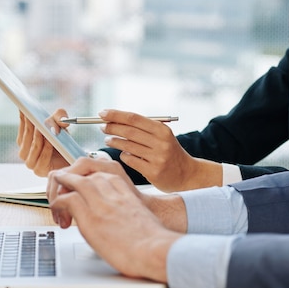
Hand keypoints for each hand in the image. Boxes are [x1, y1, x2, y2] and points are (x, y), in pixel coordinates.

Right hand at [16, 109, 70, 175]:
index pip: (22, 126)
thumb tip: (60, 118)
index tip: (25, 107)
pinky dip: (45, 149)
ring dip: (37, 138)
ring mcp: (30, 162)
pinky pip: (41, 159)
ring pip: (32, 148)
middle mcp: (24, 151)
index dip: (24, 117)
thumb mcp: (62, 124)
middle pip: (25, 138)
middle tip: (34, 118)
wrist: (71, 159)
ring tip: (41, 129)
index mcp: (24, 139)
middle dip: (30, 127)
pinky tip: (50, 142)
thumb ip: (60, 116)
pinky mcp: (38, 170)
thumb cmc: (62, 141)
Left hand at [47, 157, 187, 231]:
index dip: (81, 182)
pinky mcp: (89, 214)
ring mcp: (98, 200)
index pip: (94, 173)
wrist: (155, 250)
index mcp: (122, 187)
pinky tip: (60, 217)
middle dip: (65, 183)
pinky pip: (64, 199)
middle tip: (61, 199)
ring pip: (67, 181)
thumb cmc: (150, 240)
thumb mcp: (139, 215)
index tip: (77, 195)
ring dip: (57, 193)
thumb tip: (115, 220)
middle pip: (79, 172)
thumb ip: (124, 209)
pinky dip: (57, 206)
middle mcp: (109, 188)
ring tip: (56, 206)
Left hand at [99, 109, 221, 191]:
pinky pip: (130, 160)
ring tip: (108, 139)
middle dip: (112, 127)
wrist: (186, 174)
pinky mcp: (153, 172)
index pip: (134, 118)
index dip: (116, 115)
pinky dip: (124, 155)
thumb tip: (115, 119)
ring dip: (114, 141)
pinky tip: (123, 153)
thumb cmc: (169, 152)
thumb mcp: (162, 136)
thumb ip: (143, 128)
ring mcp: (157, 158)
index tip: (102, 113)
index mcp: (162, 130)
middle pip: (129, 132)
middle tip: (102, 127)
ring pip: (128, 146)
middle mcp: (161, 143)